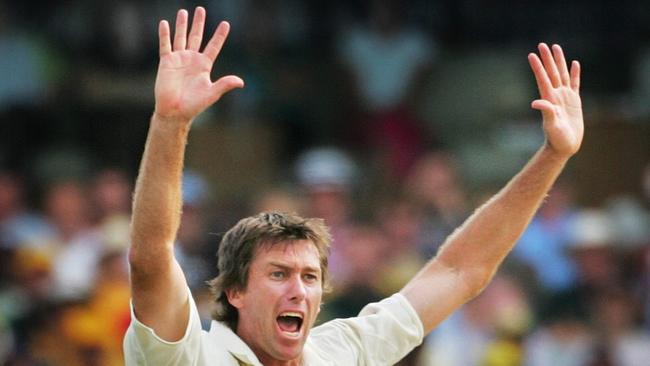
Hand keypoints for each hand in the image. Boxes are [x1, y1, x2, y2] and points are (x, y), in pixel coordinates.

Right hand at [154, 7, 243, 121]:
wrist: (174, 111)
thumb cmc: (194, 105)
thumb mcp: (212, 93)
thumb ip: (224, 85)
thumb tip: (241, 82)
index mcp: (204, 65)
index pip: (213, 46)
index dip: (219, 35)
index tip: (225, 23)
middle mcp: (192, 60)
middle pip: (197, 36)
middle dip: (199, 23)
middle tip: (201, 9)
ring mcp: (179, 59)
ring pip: (181, 37)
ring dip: (182, 25)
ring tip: (183, 11)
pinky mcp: (166, 62)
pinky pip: (165, 45)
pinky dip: (165, 35)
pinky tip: (164, 23)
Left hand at [528, 43, 582, 157]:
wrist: (564, 146)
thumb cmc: (557, 138)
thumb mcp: (551, 125)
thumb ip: (546, 112)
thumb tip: (535, 103)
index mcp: (550, 99)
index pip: (543, 79)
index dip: (538, 67)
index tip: (532, 54)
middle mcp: (556, 95)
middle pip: (551, 73)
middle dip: (547, 59)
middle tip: (542, 44)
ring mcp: (565, 97)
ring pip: (562, 74)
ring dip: (559, 61)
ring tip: (556, 47)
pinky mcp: (574, 101)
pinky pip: (575, 84)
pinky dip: (575, 73)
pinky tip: (574, 63)